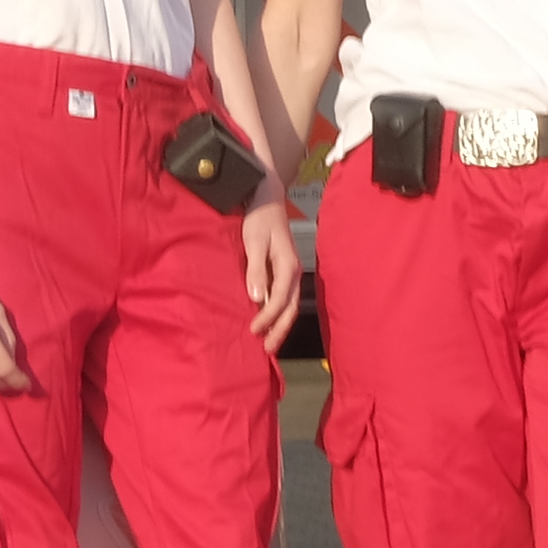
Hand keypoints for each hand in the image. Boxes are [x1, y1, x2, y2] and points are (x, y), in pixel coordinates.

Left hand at [238, 202, 302, 353]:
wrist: (267, 197)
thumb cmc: (259, 218)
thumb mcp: (254, 241)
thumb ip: (256, 269)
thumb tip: (257, 298)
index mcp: (288, 265)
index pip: (280, 299)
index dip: (268, 317)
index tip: (254, 330)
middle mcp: (293, 272)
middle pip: (290, 307)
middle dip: (279, 330)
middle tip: (267, 350)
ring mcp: (290, 272)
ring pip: (288, 305)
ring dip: (279, 324)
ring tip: (269, 343)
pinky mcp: (283, 271)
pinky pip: (283, 297)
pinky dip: (277, 313)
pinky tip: (268, 322)